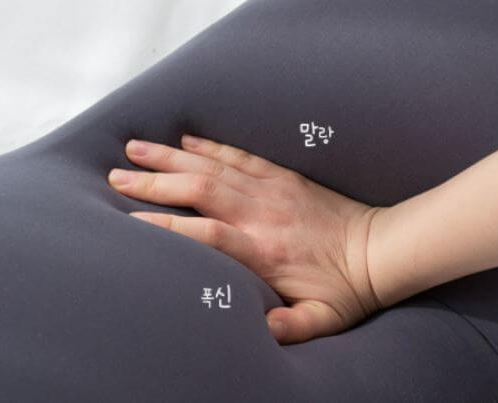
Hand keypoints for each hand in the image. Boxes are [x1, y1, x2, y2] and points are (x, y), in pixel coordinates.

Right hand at [108, 134, 384, 343]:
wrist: (382, 249)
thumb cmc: (349, 288)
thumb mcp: (322, 319)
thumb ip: (289, 327)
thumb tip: (258, 331)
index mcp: (265, 251)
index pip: (205, 233)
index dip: (166, 225)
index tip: (130, 219)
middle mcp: (262, 215)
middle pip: (199, 190)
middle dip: (154, 182)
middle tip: (115, 174)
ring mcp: (273, 190)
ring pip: (214, 167)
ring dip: (172, 157)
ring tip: (135, 147)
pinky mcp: (284, 177)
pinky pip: (240, 156)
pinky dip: (211, 146)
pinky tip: (186, 140)